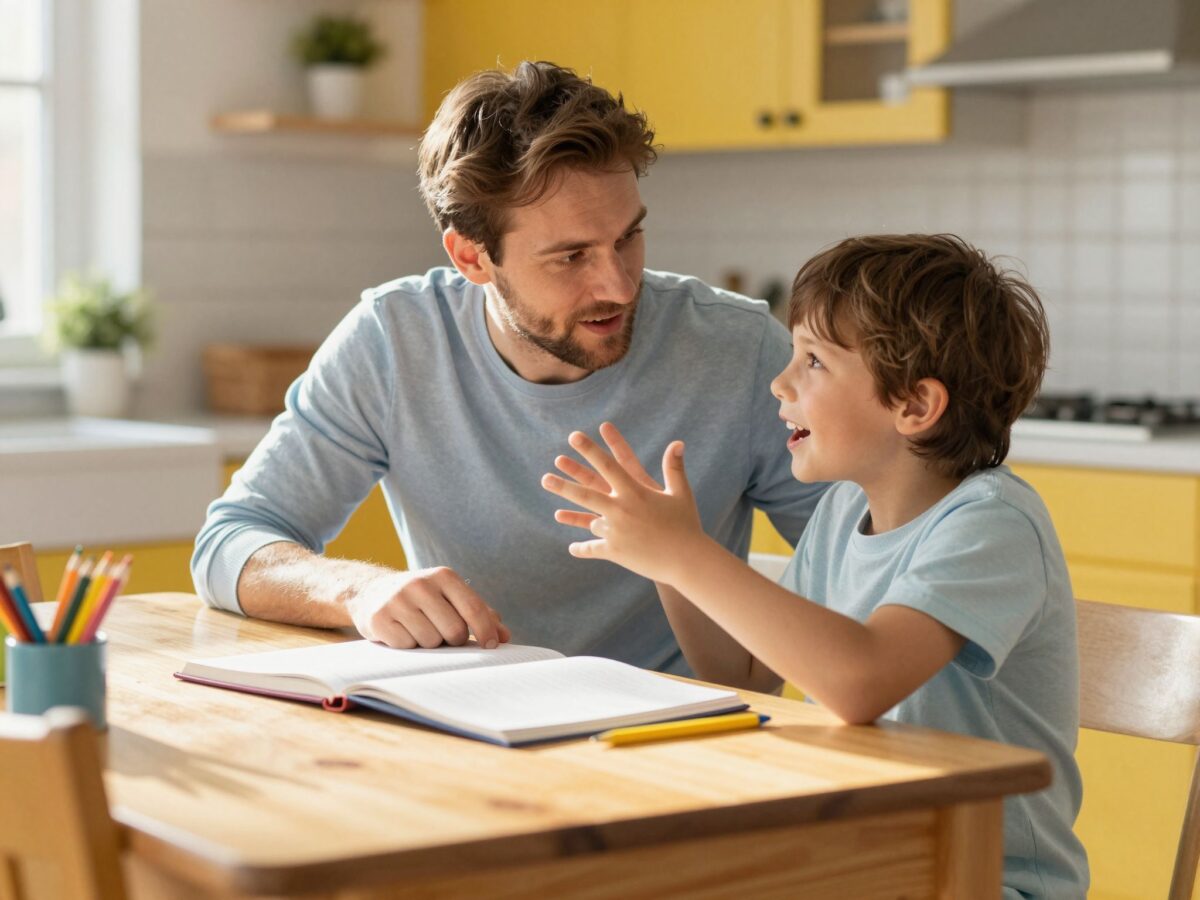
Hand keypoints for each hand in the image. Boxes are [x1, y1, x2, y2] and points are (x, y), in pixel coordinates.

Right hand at [345, 567, 510, 649]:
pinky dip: (408, 646)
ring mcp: (397, 601)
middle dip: (453, 640)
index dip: (486, 631)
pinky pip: (407, 646)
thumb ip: (479, 613)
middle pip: (454, 631)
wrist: (372, 592)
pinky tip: (401, 632)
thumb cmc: (423, 599)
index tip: (492, 646)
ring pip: (431, 642)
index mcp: (444, 576)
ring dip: (429, 644)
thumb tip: (504, 636)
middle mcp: (420, 584)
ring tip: (419, 629)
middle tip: (443, 633)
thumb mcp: (451, 597)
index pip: (473, 608)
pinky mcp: (379, 618)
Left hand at [541, 422, 707, 584]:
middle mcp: (622, 510)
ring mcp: (616, 532)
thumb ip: (674, 467)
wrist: (687, 560)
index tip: (574, 437)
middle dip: (564, 485)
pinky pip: (594, 548)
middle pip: (586, 494)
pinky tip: (572, 548)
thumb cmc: (686, 524)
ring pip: (591, 522)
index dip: (591, 449)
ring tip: (557, 514)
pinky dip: (583, 549)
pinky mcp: (615, 551)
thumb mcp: (680, 493)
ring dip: (575, 519)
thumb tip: (677, 442)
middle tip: (545, 478)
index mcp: (636, 492)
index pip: (608, 465)